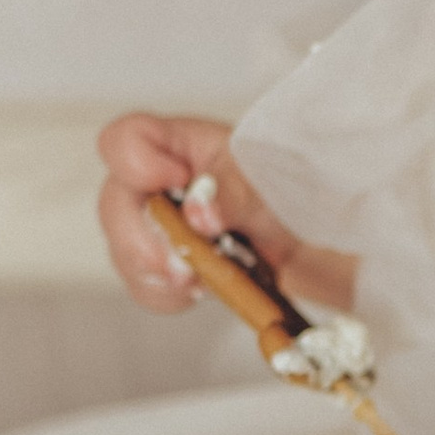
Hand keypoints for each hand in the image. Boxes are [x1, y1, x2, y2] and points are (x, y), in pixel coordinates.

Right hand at [93, 112, 356, 316]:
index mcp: (183, 144)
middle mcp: (162, 182)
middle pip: (115, 203)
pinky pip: (145, 284)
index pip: (125, 139)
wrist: (319, 243)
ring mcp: (160, 225)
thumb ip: (236, 192)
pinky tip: (201, 291)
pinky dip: (169, 295)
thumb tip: (199, 215)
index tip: (177, 184)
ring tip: (201, 280)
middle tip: (183, 265)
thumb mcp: (273, 182)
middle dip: (143, 240)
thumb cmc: (296, 195)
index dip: (136, 164)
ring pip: (124, 250)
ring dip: (160, 273)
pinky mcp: (168, 264)